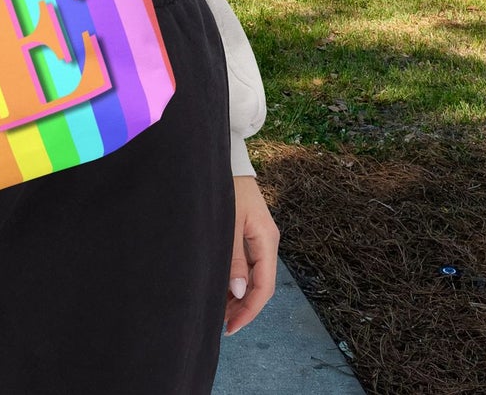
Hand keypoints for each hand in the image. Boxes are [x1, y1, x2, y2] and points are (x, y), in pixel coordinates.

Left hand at [224, 174, 278, 334]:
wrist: (228, 158)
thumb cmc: (227, 186)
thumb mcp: (228, 223)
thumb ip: (234, 257)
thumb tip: (239, 291)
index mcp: (267, 240)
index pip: (263, 287)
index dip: (248, 310)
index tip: (230, 327)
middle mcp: (267, 241)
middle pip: (260, 284)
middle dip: (242, 306)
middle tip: (221, 324)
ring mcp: (259, 236)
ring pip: (253, 275)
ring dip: (238, 294)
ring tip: (219, 310)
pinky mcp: (250, 231)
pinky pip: (247, 263)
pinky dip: (235, 278)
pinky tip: (222, 286)